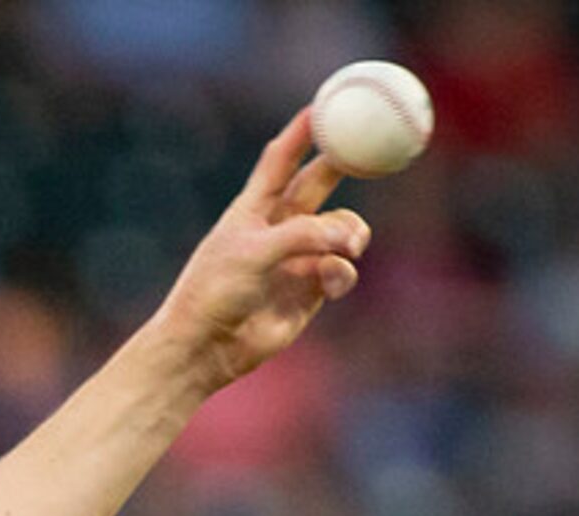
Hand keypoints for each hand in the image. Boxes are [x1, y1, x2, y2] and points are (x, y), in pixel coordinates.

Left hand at [151, 107, 369, 391]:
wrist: (206, 348)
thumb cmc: (215, 292)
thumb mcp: (255, 253)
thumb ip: (303, 236)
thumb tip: (350, 236)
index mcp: (253, 208)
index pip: (281, 158)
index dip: (302, 131)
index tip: (325, 104)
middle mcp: (278, 229)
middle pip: (319, 184)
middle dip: (344, 164)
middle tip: (373, 148)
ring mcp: (296, 259)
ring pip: (341, 230)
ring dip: (352, 232)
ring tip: (349, 244)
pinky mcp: (309, 291)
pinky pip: (342, 270)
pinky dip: (343, 272)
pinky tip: (331, 282)